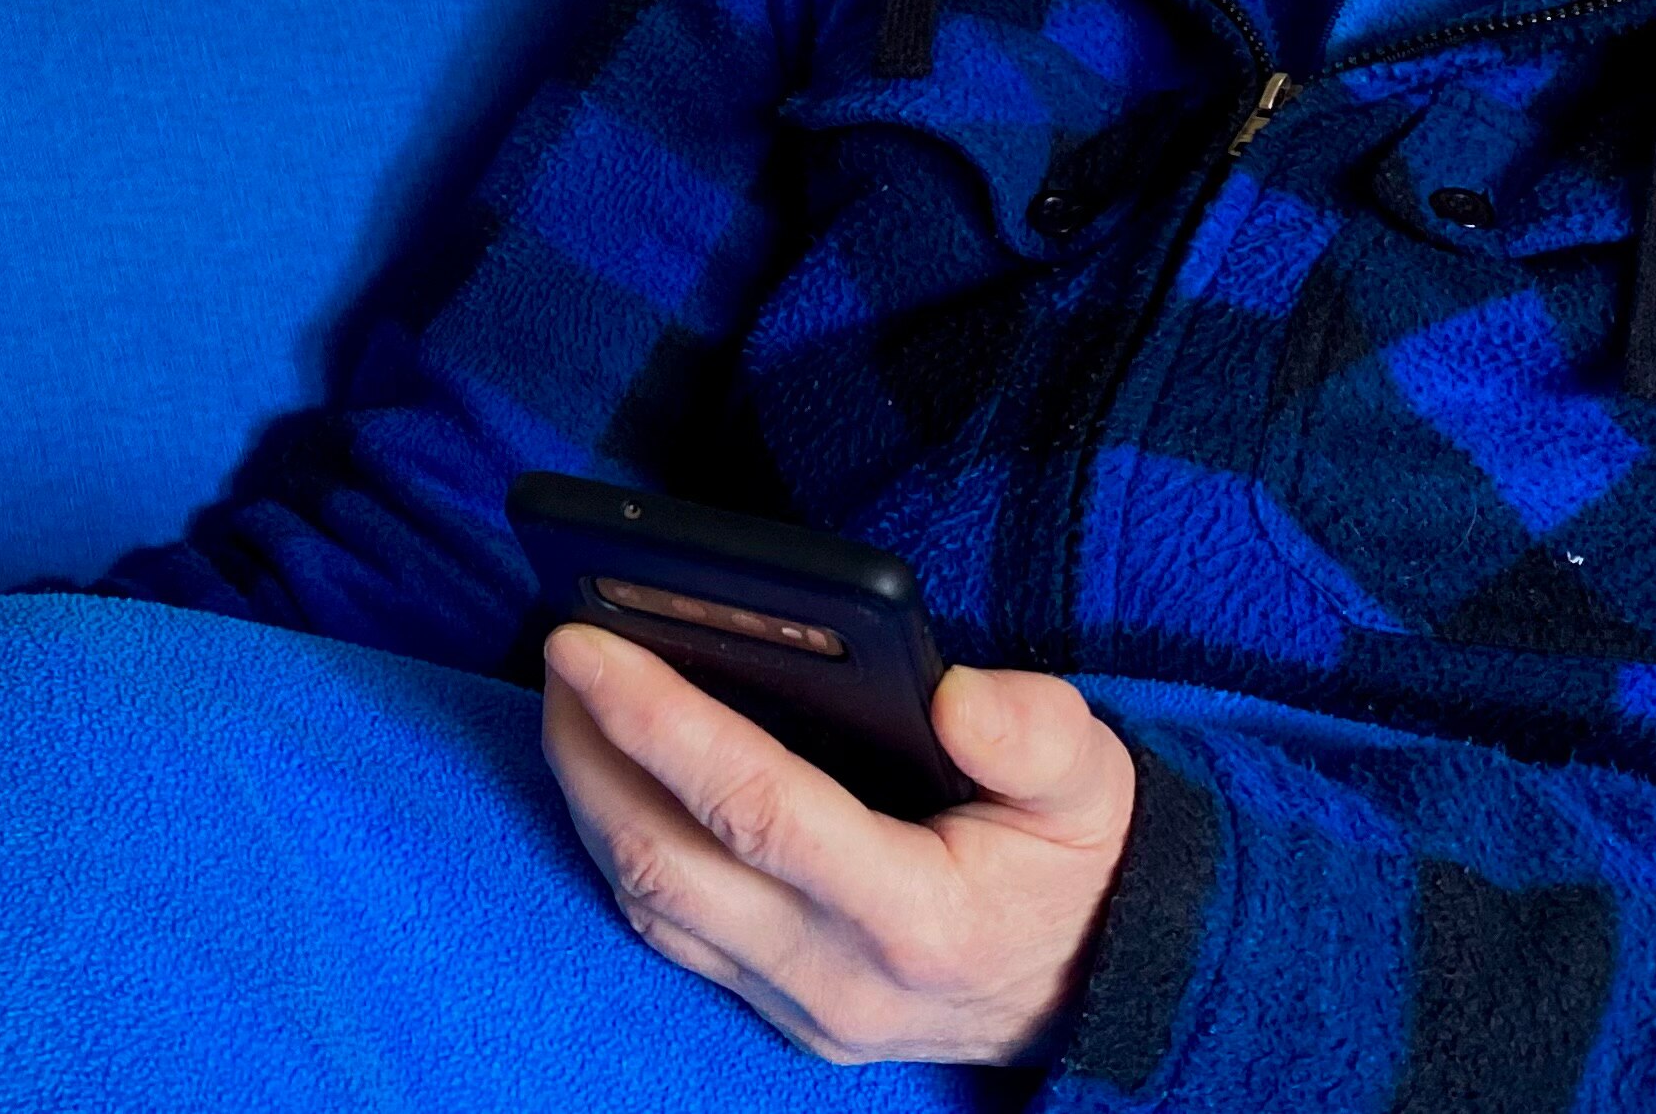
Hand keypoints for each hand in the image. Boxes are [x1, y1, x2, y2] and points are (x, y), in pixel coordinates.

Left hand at [538, 621, 1134, 1065]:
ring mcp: (798, 1008)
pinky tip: (608, 772)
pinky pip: (665, 929)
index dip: (659, 722)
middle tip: (562, 653)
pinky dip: (620, 844)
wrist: (1092, 985)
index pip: (755, 809)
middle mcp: (838, 977)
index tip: (588, 643)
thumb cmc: (1078, 864)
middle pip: (666, 860)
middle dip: (591, 749)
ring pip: (647, 902)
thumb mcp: (1093, 782)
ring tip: (570, 697)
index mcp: (916, 915)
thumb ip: (1037, 734)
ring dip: (590, 796)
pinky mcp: (777, 1013)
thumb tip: (956, 694)